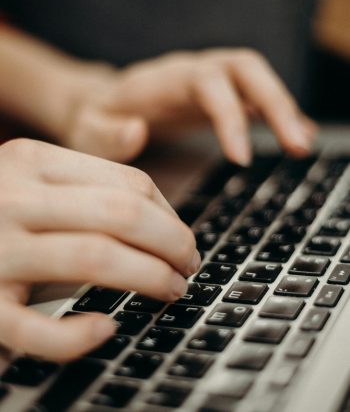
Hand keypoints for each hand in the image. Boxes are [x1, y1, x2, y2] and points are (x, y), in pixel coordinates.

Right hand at [0, 138, 197, 360]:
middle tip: (188, 266)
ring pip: (94, 259)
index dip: (171, 215)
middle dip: (172, 243)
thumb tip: (161, 204)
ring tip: (170, 290)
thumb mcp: (33, 179)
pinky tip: (106, 329)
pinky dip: (78, 334)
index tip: (184, 239)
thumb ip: (87, 181)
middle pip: (121, 214)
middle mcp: (11, 198)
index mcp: (31, 161)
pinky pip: (35, 328)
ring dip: (149, 278)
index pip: (128, 183)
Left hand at [61, 49, 316, 164]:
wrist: (100, 104)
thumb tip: (137, 130)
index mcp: (162, 79)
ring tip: (302, 146)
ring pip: (257, 80)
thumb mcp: (86, 132)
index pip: (206, 82)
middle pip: (245, 68)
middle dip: (275, 103)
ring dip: (284, 108)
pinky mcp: (217, 97)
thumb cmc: (93, 121)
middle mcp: (191, 72)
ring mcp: (208, 82)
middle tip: (297, 146)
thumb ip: (104, 133)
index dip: (228, 115)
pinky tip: (295, 137)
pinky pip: (254, 97)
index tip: (240, 159)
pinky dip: (277, 115)